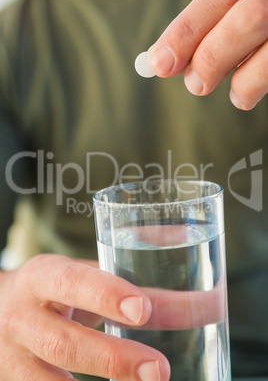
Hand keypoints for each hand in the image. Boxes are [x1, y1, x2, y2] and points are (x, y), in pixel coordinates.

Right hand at [0, 254, 169, 379]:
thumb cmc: (54, 292)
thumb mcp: (84, 279)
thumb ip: (138, 288)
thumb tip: (210, 300)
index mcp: (43, 276)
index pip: (70, 281)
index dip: (104, 294)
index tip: (143, 309)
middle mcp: (23, 317)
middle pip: (62, 342)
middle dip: (112, 358)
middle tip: (159, 370)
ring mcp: (14, 358)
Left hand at [149, 0, 267, 109]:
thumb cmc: (263, 21)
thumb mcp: (244, 6)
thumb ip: (211, 26)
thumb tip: (167, 60)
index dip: (187, 29)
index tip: (159, 63)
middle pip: (250, 16)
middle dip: (212, 56)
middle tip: (196, 84)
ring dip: (244, 81)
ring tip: (235, 94)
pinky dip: (260, 87)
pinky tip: (249, 92)